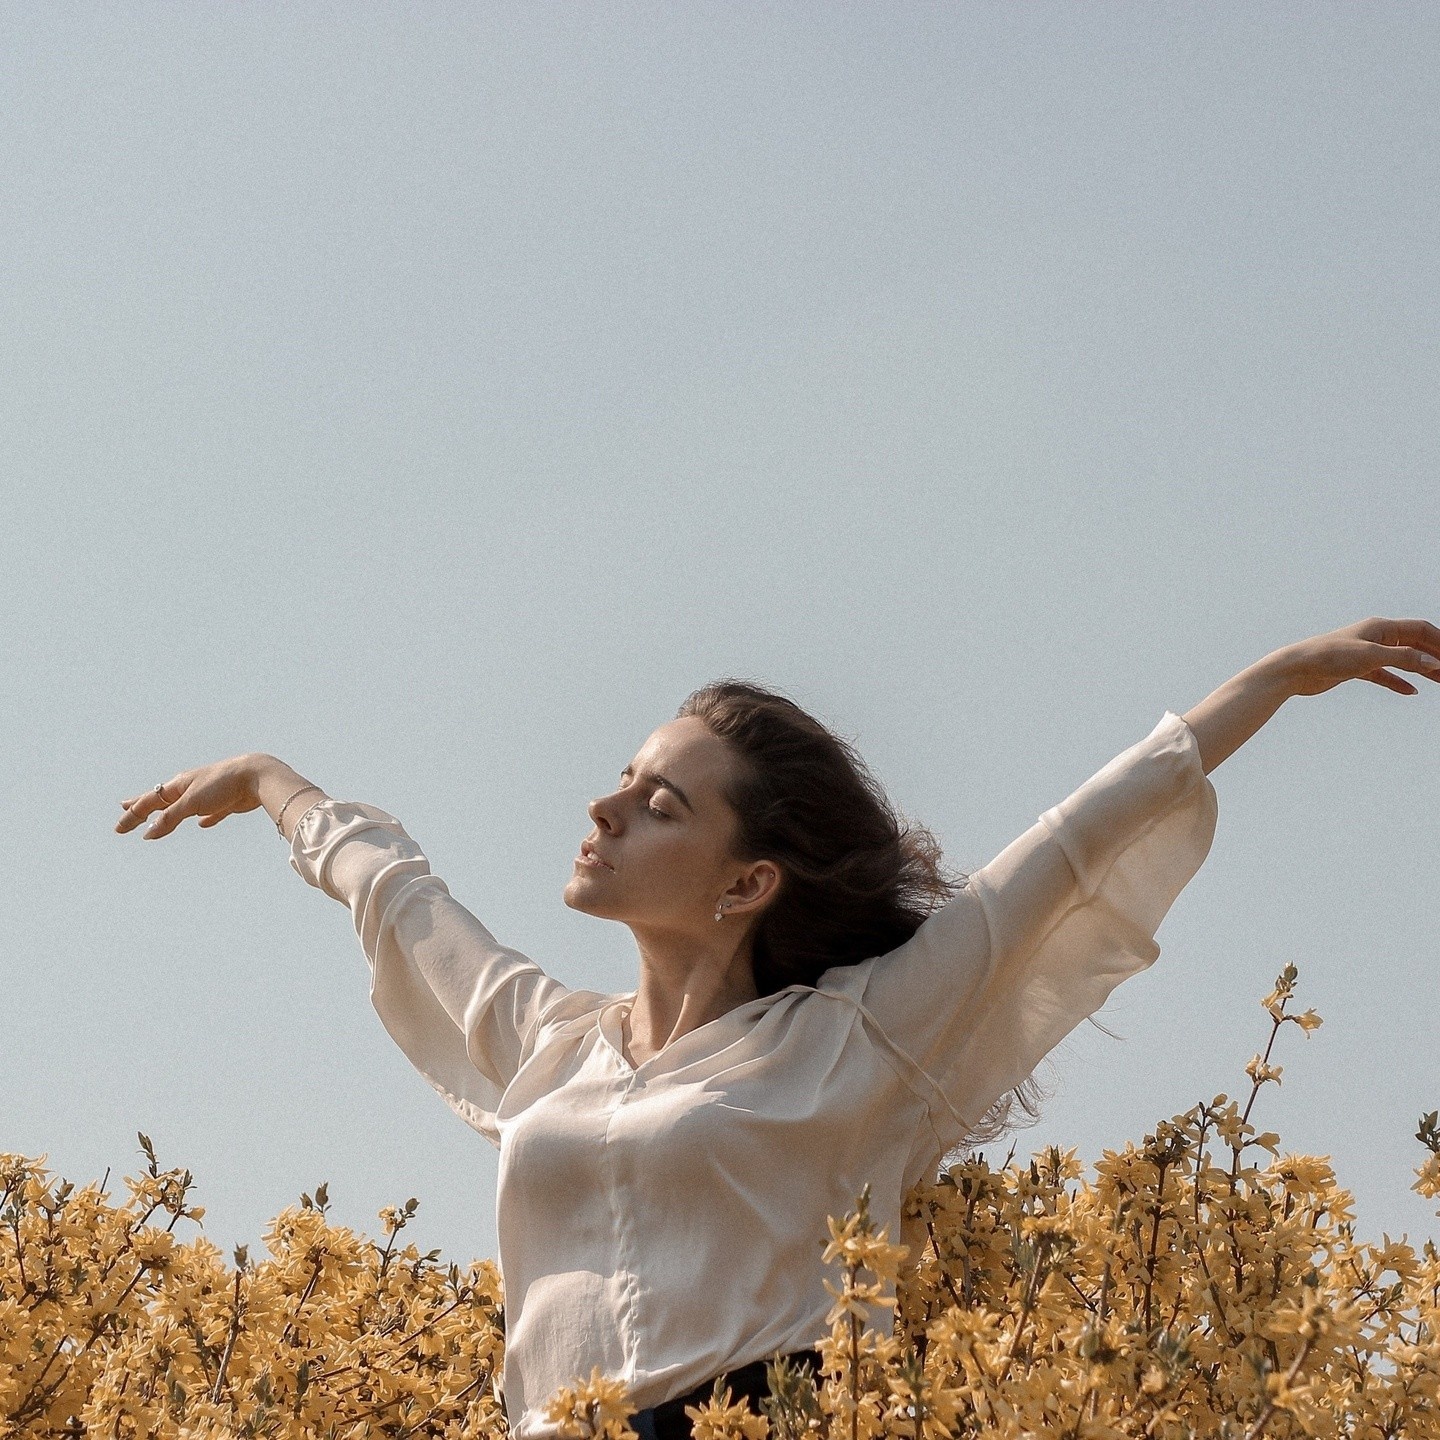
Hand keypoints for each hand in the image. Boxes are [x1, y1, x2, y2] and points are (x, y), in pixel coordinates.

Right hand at [115, 754, 266, 839]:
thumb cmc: (222, 785)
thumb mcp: (191, 802)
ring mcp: (209, 795)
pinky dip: (204, 819)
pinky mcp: (226, 803)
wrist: (257, 776)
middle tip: (124, 810)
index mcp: (179, 785)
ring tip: (159, 816)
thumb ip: (170, 817)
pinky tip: (202, 824)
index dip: (133, 816)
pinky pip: (211, 813)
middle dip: (142, 807)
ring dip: (168, 813)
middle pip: (162, 800)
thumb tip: (149, 832)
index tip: (118, 829)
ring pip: (183, 807)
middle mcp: (191, 788)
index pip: (149, 801)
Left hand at [1278, 617, 1439, 696]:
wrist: (1295, 669)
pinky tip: (1410, 691)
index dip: (1439, 641)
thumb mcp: (1370, 656)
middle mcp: (1375, 637)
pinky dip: (1398, 681)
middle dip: (1434, 655)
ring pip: (1402, 660)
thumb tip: (1433, 662)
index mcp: (1380, 627)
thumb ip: (1403, 659)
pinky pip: (1384, 675)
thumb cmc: (1328, 656)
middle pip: (1414, 644)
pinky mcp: (1356, 669)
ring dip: (1421, 669)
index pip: (1420, 629)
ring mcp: (1366, 653)